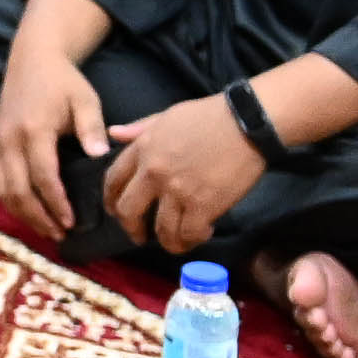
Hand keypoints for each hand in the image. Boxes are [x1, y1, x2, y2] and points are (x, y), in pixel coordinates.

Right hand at [0, 40, 113, 242]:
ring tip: (46, 228)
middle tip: (61, 234)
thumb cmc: (63, 81)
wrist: (31, 59)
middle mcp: (10, 140)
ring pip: (3, 189)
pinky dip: (11, 201)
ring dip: (22, 214)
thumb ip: (91, 127)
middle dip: (38, 217)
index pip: (43, 176)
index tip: (72, 222)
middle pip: (18, 190)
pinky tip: (29, 211)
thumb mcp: (85, 99)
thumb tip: (98, 156)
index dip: (56, 203)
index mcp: (34, 129)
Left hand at [99, 92, 270, 256]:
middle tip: (140, 236)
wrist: (247, 121)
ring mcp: (177, 191)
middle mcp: (154, 172)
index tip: (115, 210)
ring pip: (161, 230)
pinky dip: (193, 239)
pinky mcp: (203, 205)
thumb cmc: (210, 116)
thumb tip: (113, 133)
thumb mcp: (167, 116)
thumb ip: (139, 129)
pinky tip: (202, 233)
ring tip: (175, 241)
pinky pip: (189, 233)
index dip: (110, 200)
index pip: (113, 180)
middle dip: (131, 228)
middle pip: (128, 211)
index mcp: (143, 149)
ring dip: (167, 241)